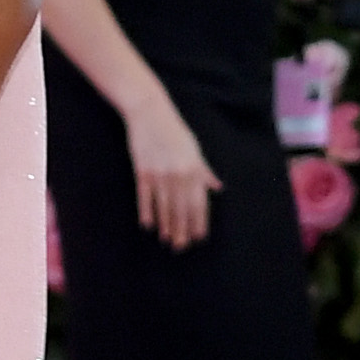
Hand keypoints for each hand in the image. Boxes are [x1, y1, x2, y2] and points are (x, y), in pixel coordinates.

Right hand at [127, 93, 220, 250]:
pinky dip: (146, 212)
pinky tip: (148, 225)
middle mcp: (178, 174)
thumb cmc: (174, 130)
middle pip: (181, 209)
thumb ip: (204, 171)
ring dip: (166, 225)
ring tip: (167, 239)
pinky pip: (145, 197)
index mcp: (193, 169)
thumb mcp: (194, 149)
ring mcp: (159, 174)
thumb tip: (217, 188)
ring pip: (164, 207)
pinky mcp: (142, 171)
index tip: (199, 237)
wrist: (149, 112)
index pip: (198, 203)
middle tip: (182, 247)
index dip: (199, 222)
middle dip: (183, 230)